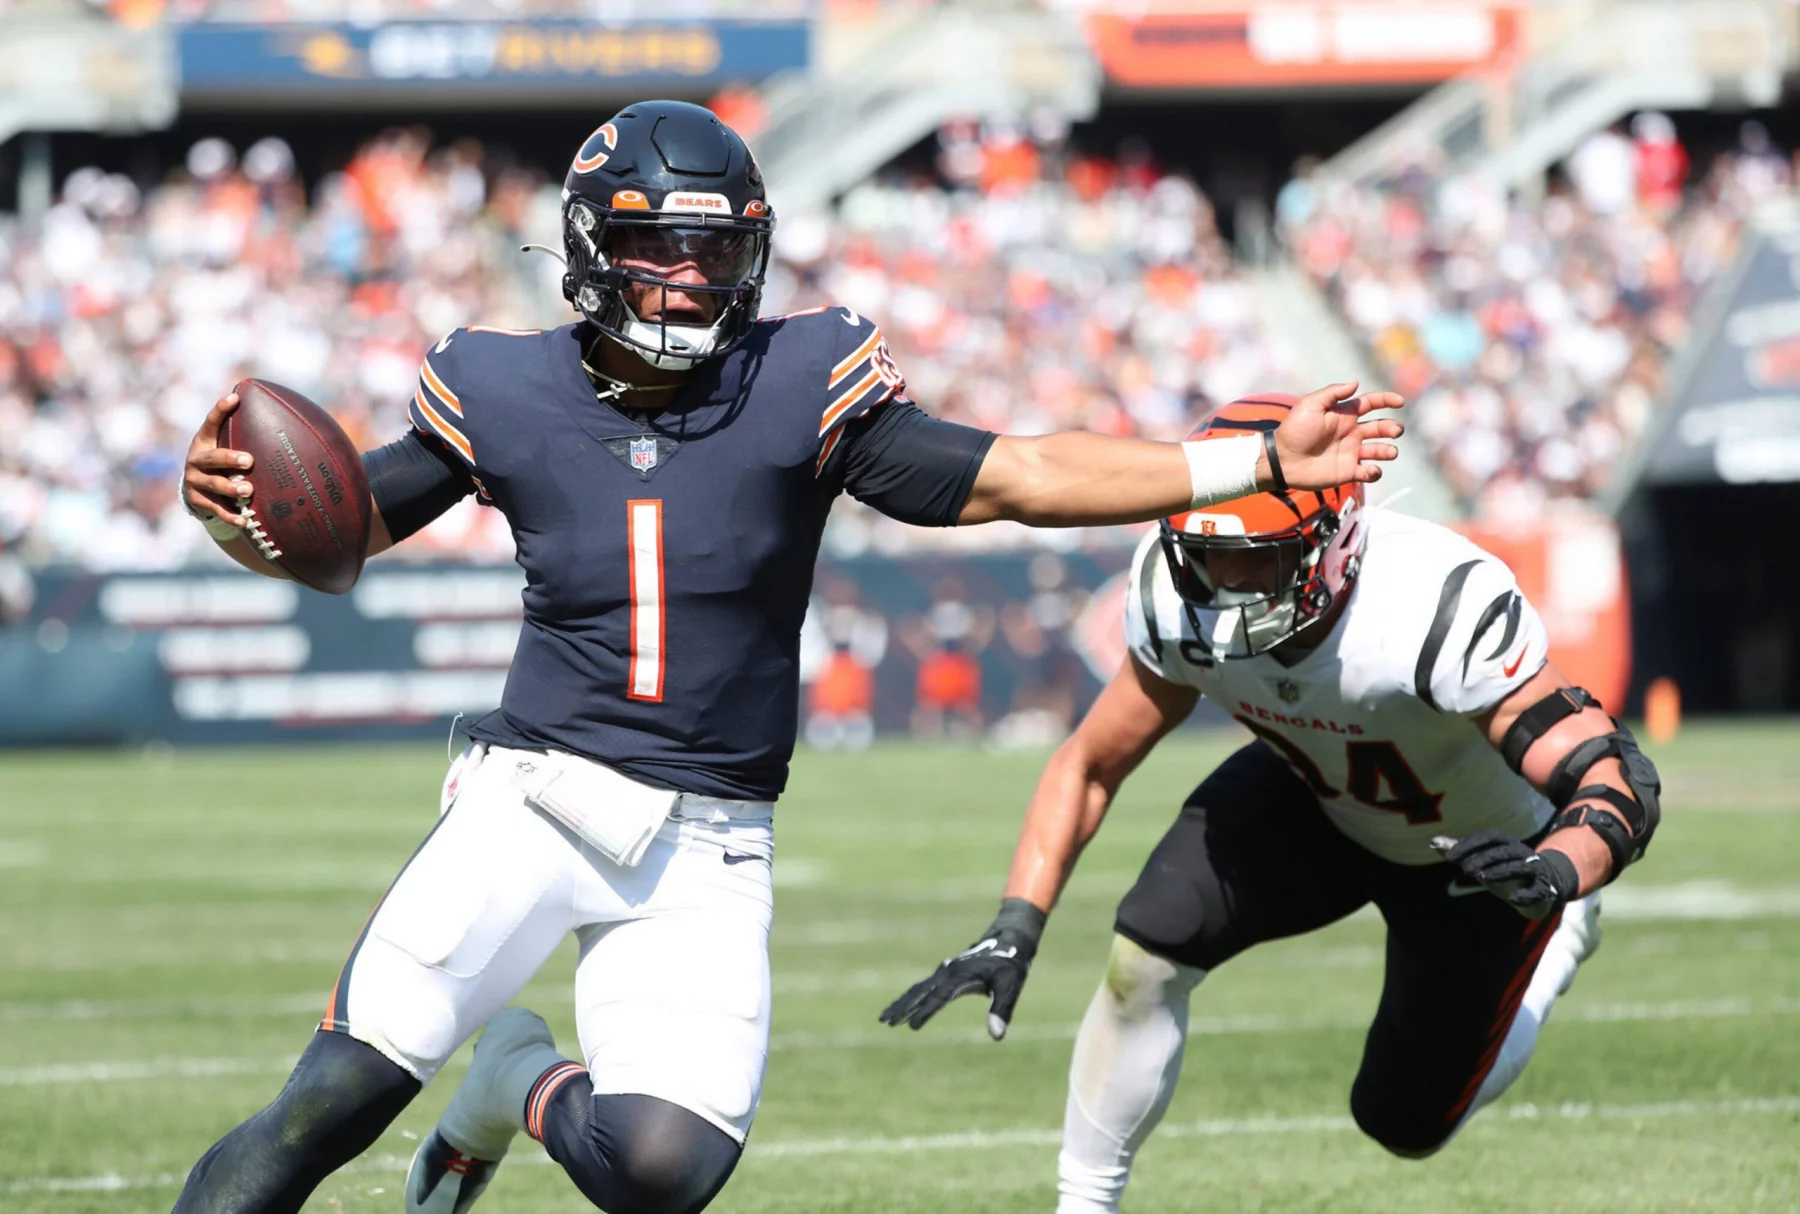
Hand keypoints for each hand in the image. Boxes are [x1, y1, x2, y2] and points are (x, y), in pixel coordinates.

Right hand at [181, 389, 254, 531]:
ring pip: (213, 484)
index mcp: (204, 441)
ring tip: (248, 490)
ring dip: (231, 487)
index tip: (236, 398)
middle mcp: (196, 459)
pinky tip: (244, 520)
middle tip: (248, 461)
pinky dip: (230, 515)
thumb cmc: (220, 461)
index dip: (221, 409)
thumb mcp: (224, 444)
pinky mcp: (197, 500)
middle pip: (212, 458)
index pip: (211, 422)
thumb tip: (274, 415)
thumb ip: (240, 432)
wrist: (195, 487)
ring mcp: (195, 480)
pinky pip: (216, 509)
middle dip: (229, 458)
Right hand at [879, 898, 1044, 1039]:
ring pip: (918, 988)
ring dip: (902, 1002)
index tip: (911, 1026)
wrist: (1009, 938)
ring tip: (885, 1018)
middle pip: (920, 992)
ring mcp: (946, 971)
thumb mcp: (1010, 987)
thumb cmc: (1011, 965)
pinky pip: (925, 985)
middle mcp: (948, 972)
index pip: (939, 998)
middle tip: (885, 1021)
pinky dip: (913, 996)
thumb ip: (1001, 1010)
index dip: (925, 1012)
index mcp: (960, 976)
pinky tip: (906, 1004)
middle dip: (902, 1007)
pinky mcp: (948, 972)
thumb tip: (996, 1035)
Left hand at [1265, 380, 1404, 490]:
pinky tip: (1370, 469)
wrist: (1282, 460)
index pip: (1371, 403)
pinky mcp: (1347, 472)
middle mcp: (1351, 433)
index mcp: (1344, 415)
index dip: (1387, 400)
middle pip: (1381, 428)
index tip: (1400, 401)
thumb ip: (1333, 393)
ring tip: (1389, 452)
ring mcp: (1351, 453)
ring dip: (1389, 451)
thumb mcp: (1311, 405)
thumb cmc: (1294, 430)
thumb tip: (1355, 382)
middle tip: (1395, 431)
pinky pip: (1369, 473)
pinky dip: (1375, 472)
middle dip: (1393, 428)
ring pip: (1379, 450)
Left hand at [1431, 830, 1577, 919]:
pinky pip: (1538, 889)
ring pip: (1519, 866)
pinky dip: (1526, 894)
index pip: (1487, 837)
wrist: (1541, 888)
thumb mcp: (1481, 862)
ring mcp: (1535, 869)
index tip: (1449, 857)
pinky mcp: (1544, 887)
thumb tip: (1433, 842)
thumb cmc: (1505, 872)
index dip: (1468, 844)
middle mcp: (1521, 852)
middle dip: (1483, 858)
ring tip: (1484, 878)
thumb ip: (1460, 852)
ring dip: (1501, 871)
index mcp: (1505, 843)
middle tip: (1465, 869)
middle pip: (1502, 851)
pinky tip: (1512, 899)